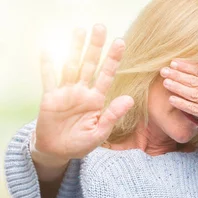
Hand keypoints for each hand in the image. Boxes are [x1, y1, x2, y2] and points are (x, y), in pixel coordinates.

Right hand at [33, 23, 133, 165]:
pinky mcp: (50, 98)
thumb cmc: (81, 142)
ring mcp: (66, 93)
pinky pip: (48, 79)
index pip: (106, 75)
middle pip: (90, 64)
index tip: (121, 42)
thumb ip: (112, 115)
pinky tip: (48, 51)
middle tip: (101, 27)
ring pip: (71, 66)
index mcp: (96, 100)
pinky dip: (47, 66)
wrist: (58, 151)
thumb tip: (130, 99)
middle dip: (95, 47)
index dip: (113, 59)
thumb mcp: (100, 132)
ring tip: (80, 30)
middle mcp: (82, 92)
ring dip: (75, 49)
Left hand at [159, 48, 197, 134]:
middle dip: (178, 75)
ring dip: (178, 88)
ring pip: (193, 94)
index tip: (175, 62)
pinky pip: (195, 110)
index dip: (188, 66)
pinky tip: (172, 99)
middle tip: (164, 70)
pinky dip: (183, 104)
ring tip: (165, 82)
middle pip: (196, 82)